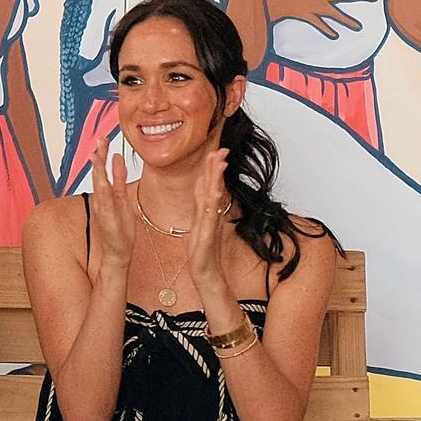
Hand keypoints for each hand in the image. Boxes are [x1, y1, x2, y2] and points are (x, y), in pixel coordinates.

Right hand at [89, 137, 135, 269]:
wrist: (117, 253)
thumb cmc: (119, 227)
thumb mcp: (122, 197)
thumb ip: (119, 178)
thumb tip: (117, 158)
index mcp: (105, 193)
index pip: (102, 169)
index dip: (101, 154)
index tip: (102, 138)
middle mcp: (101, 199)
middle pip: (98, 174)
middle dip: (99, 157)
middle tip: (100, 140)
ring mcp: (103, 209)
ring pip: (99, 186)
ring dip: (98, 171)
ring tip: (98, 156)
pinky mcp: (108, 219)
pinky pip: (106, 204)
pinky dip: (104, 193)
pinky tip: (103, 182)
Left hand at [187, 148, 229, 288]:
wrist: (205, 271)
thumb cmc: (202, 250)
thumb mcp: (199, 224)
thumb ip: (202, 209)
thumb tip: (203, 195)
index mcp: (205, 210)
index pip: (209, 184)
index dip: (212, 168)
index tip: (215, 152)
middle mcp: (209, 213)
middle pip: (214, 185)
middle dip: (216, 167)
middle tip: (221, 149)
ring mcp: (210, 221)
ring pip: (214, 195)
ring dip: (217, 178)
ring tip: (220, 162)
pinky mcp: (207, 232)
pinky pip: (211, 213)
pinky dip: (213, 200)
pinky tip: (215, 190)